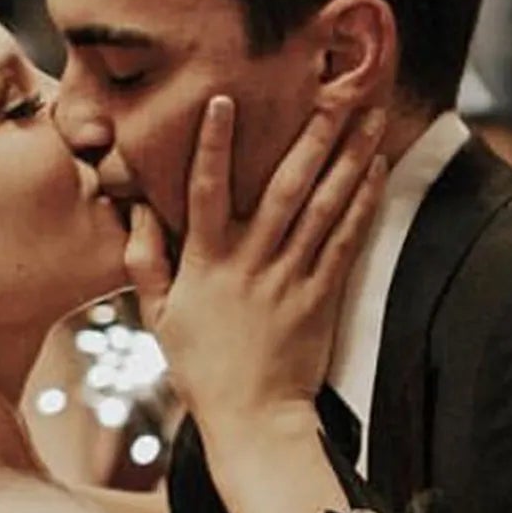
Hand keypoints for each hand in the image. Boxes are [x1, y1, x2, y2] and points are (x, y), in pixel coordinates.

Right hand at [124, 98, 387, 439]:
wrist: (253, 419)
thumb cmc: (201, 367)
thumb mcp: (158, 316)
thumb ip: (145, 262)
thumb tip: (135, 212)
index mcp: (205, 264)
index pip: (205, 191)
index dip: (213, 145)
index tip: (222, 101)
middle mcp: (250, 264)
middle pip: (282, 189)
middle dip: (309, 138)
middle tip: (332, 94)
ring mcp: (289, 280)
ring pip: (322, 209)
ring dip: (347, 160)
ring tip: (367, 118)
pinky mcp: (321, 297)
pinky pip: (345, 242)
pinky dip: (362, 204)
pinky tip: (376, 171)